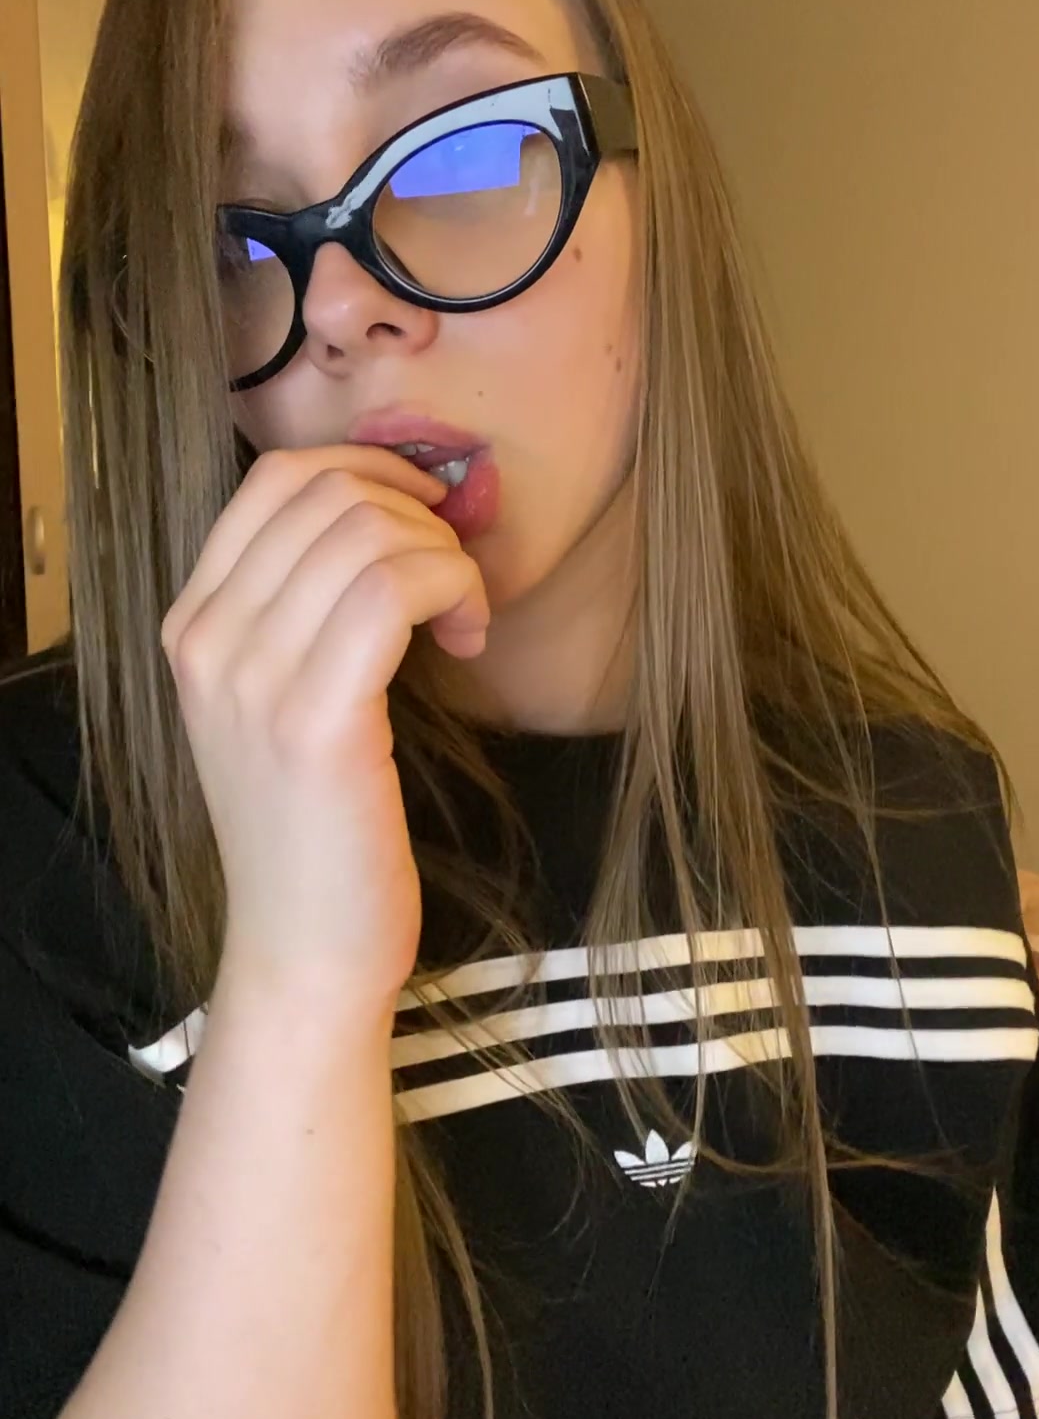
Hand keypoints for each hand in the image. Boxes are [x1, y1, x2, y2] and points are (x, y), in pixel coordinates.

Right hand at [160, 445, 488, 1014]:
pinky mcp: (314, 720)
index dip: (370, 470)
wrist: (303, 948)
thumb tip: (389, 513)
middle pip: (329, 494)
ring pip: (368, 534)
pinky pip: (394, 588)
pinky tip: (466, 641)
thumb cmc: (314, 828)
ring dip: (444, 559)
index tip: (425, 519)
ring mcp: (252, 679)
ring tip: (461, 621)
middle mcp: (207, 641)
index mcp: (192, 625)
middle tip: (453, 586)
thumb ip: (301, 610)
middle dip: (418, 517)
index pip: (275, 480)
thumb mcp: (278, 704)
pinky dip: (453, 591)